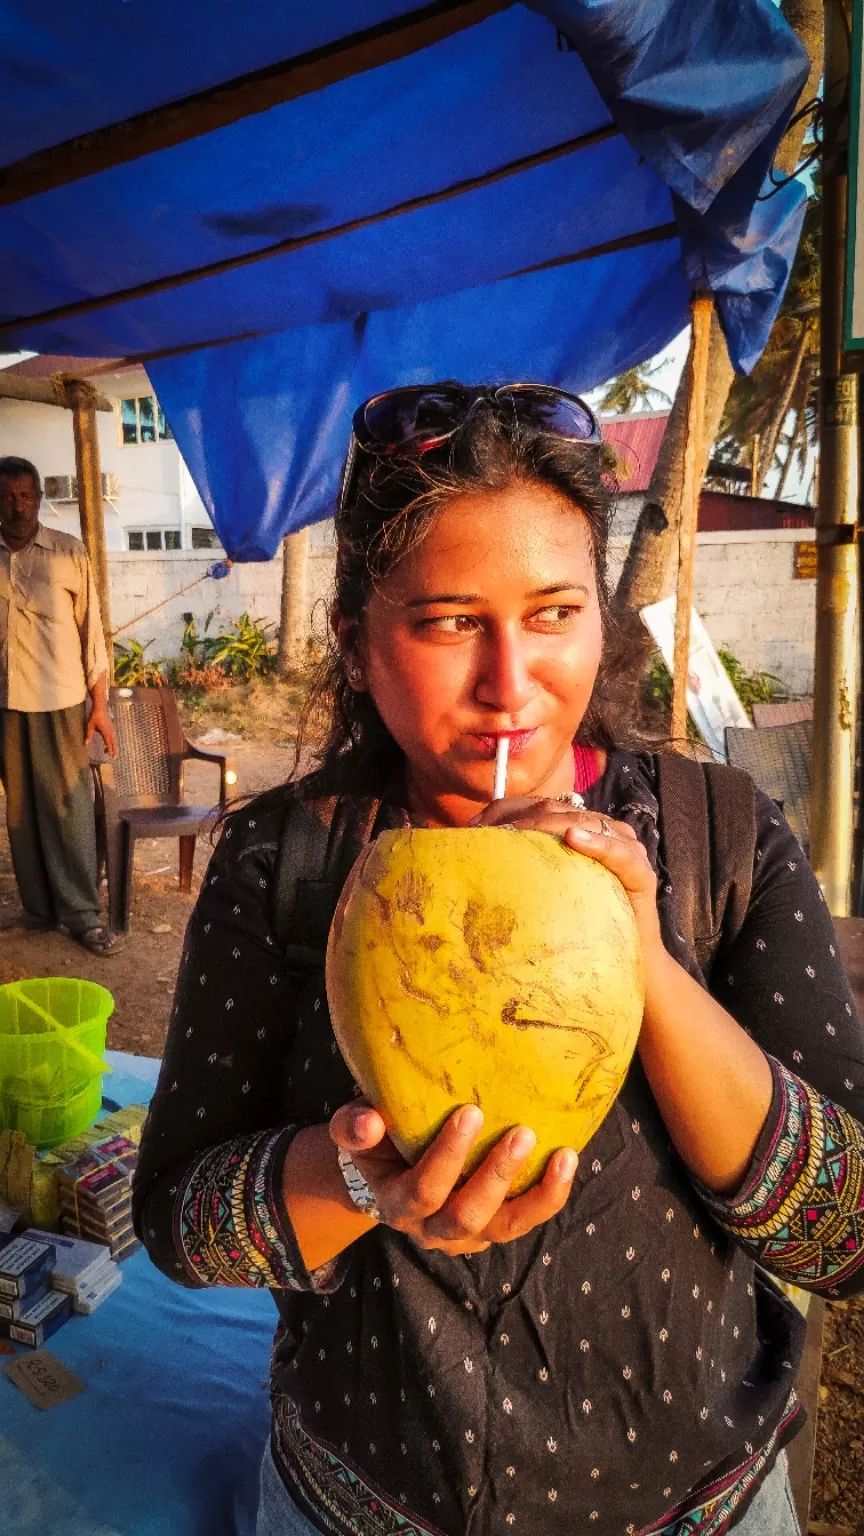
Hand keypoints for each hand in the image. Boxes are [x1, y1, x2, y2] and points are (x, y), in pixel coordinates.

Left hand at [85, 706, 117, 757]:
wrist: (101, 707)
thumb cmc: (95, 716)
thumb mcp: (90, 726)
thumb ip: (89, 735)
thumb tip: (86, 743)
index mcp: (106, 731)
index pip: (109, 742)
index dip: (110, 749)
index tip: (111, 755)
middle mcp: (110, 731)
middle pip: (114, 742)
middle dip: (114, 750)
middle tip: (114, 757)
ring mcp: (112, 729)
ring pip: (114, 740)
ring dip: (114, 746)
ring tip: (113, 752)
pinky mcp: (112, 727)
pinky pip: (113, 736)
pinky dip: (113, 741)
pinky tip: (111, 743)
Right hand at [329, 1100, 576, 1255]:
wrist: (380, 1173)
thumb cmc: (373, 1140)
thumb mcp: (351, 1129)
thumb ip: (353, 1127)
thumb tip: (368, 1122)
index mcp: (395, 1203)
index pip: (422, 1190)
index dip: (447, 1157)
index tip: (471, 1111)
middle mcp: (431, 1228)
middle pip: (466, 1216)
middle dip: (496, 1176)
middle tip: (522, 1133)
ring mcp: (465, 1233)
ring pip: (504, 1228)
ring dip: (536, 1196)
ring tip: (565, 1158)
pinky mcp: (491, 1227)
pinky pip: (522, 1219)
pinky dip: (549, 1195)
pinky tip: (568, 1161)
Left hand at [469, 796, 665, 976]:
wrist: (629, 965)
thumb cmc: (582, 928)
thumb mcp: (545, 892)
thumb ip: (522, 869)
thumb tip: (471, 859)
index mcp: (579, 828)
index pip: (537, 805)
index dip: (504, 811)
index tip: (472, 828)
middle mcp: (602, 830)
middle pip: (555, 809)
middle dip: (519, 818)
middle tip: (487, 834)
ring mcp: (624, 847)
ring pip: (582, 822)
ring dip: (547, 824)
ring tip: (517, 832)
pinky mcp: (641, 872)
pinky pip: (618, 852)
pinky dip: (597, 843)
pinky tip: (574, 838)